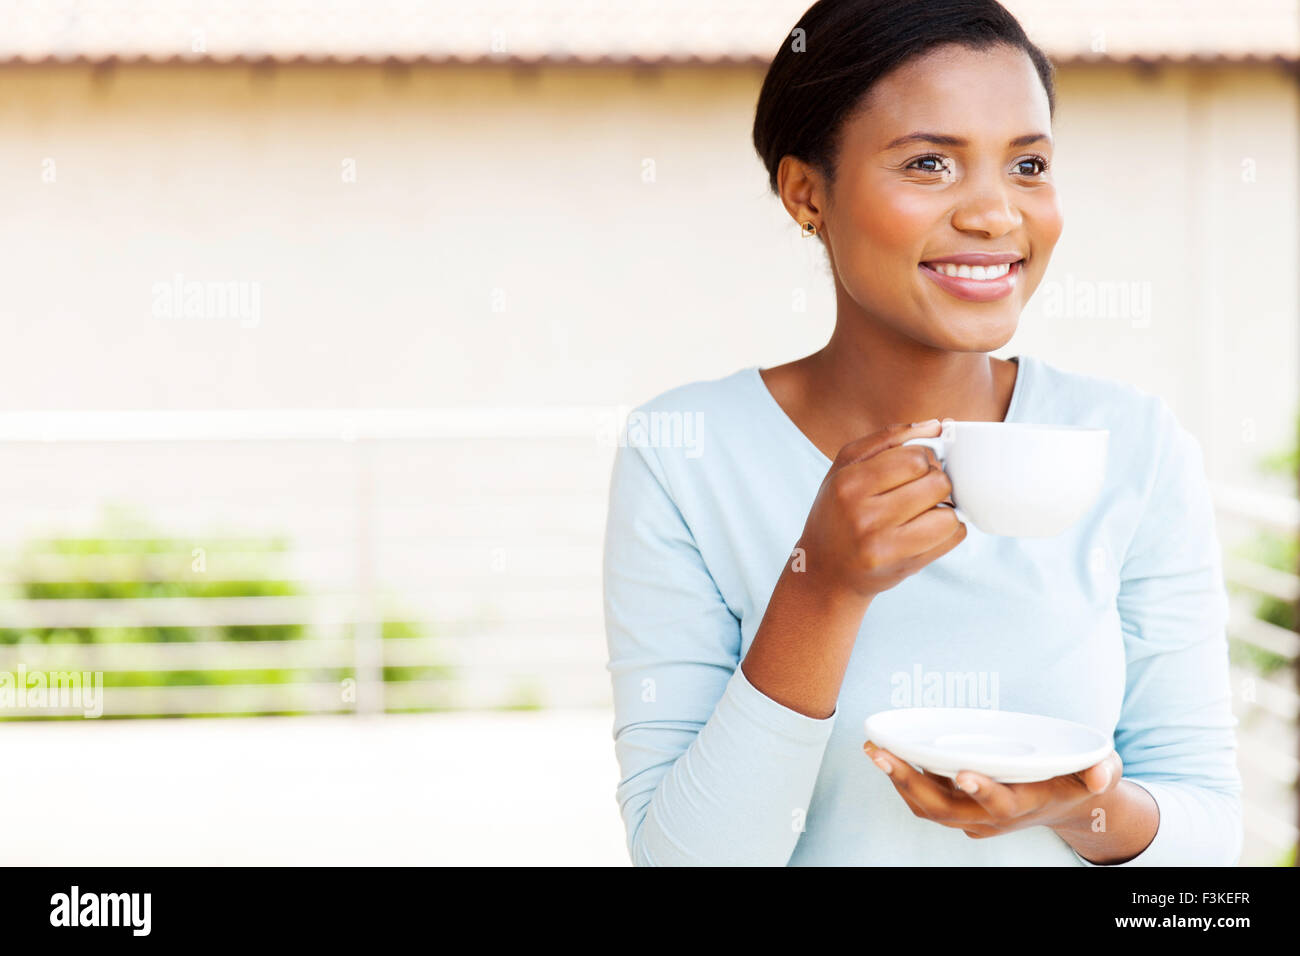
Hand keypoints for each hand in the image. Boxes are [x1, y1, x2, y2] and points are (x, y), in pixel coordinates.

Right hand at [795, 420, 965, 600]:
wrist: (824, 570)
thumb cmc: (837, 512)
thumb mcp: (846, 467)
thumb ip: (888, 439)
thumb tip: (937, 425)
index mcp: (849, 484)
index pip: (915, 458)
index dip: (923, 458)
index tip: (913, 468)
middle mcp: (865, 516)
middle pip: (937, 483)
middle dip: (935, 481)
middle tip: (918, 490)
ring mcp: (886, 546)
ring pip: (949, 514)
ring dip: (944, 508)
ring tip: (922, 511)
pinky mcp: (905, 567)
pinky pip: (953, 537)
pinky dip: (948, 529)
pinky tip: (926, 529)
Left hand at [863, 740, 1123, 838]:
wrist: (1067, 807)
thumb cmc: (1079, 779)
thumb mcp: (1101, 771)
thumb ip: (1102, 770)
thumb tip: (1100, 771)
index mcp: (1026, 803)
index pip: (1001, 803)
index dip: (982, 790)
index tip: (962, 772)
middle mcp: (994, 817)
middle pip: (946, 809)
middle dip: (912, 783)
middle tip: (883, 755)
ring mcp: (974, 817)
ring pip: (929, 808)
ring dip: (898, 781)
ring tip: (873, 751)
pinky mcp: (961, 809)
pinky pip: (925, 802)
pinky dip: (903, 780)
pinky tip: (884, 754)